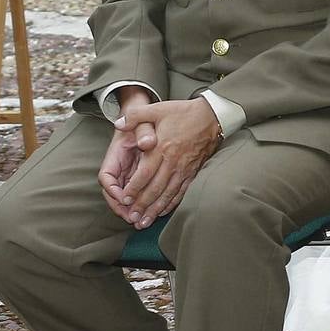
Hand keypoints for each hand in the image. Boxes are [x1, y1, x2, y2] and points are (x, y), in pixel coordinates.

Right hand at [98, 125, 146, 220]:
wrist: (146, 121)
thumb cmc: (143, 122)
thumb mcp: (143, 124)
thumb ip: (144, 132)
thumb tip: (148, 142)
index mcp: (114, 156)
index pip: (106, 177)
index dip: (112, 189)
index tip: (122, 198)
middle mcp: (118, 168)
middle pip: (113, 192)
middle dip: (120, 207)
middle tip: (131, 217)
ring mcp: (126, 175)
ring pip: (123, 196)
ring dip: (129, 209)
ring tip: (139, 221)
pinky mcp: (136, 178)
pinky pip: (135, 194)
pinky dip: (140, 204)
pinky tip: (150, 213)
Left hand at [114, 99, 222, 227]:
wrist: (212, 117)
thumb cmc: (184, 113)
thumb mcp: (158, 109)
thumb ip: (136, 115)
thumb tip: (117, 123)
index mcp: (162, 148)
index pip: (145, 174)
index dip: (134, 188)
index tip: (123, 198)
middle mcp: (173, 162)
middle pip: (155, 188)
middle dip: (142, 205)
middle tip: (131, 217)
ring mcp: (184, 169)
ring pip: (168, 194)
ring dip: (155, 209)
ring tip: (144, 221)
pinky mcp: (193, 172)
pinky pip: (181, 191)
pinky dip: (171, 203)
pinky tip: (163, 211)